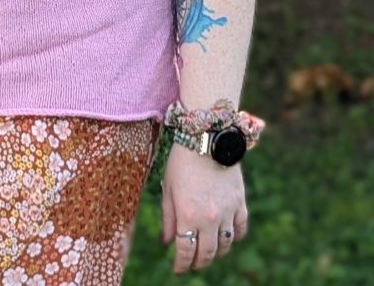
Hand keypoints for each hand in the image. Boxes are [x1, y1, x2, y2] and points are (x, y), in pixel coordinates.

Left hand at [160, 144, 247, 273]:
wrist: (207, 138)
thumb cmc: (182, 161)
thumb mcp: (168, 188)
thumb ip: (167, 217)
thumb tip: (165, 242)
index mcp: (187, 214)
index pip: (185, 251)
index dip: (180, 264)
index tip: (177, 269)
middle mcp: (209, 218)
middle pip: (206, 253)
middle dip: (197, 263)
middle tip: (191, 264)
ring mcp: (227, 212)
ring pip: (224, 245)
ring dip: (215, 253)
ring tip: (207, 251)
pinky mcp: (240, 203)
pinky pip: (240, 229)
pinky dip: (234, 238)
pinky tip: (227, 237)